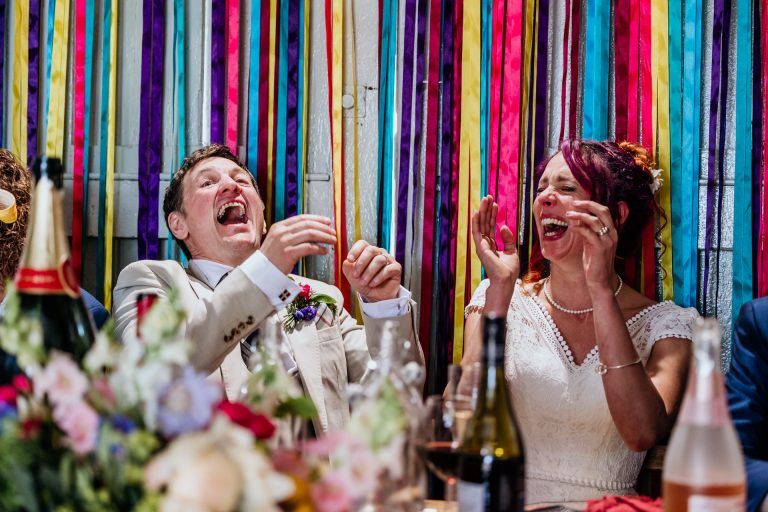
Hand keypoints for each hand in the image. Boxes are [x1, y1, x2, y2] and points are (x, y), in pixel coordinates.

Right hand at [260, 215, 336, 273]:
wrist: (259, 273)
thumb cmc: (271, 259)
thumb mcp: (278, 241)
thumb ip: (290, 234)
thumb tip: (310, 231)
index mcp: (279, 227)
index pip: (301, 218)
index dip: (317, 219)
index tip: (328, 222)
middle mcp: (281, 232)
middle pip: (308, 225)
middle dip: (324, 228)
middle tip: (334, 232)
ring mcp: (284, 242)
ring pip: (310, 234)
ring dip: (324, 236)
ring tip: (332, 240)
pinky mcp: (288, 253)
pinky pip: (308, 248)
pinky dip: (319, 248)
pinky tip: (324, 251)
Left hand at [343, 240, 400, 301]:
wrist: (375, 297)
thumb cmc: (365, 283)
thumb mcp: (352, 276)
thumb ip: (347, 267)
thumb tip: (347, 262)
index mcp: (368, 252)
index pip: (362, 244)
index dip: (355, 250)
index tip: (350, 260)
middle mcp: (379, 253)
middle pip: (371, 250)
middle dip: (361, 263)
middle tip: (356, 275)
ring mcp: (388, 259)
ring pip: (379, 260)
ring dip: (369, 273)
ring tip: (364, 282)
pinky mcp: (396, 268)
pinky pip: (388, 269)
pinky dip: (379, 278)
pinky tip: (373, 284)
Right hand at [471, 196, 518, 314]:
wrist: (505, 281)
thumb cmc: (508, 271)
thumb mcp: (512, 251)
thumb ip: (508, 239)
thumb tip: (503, 226)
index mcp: (491, 245)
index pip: (490, 226)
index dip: (492, 214)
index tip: (495, 203)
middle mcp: (484, 244)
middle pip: (485, 223)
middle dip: (486, 209)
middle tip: (488, 196)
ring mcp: (481, 246)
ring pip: (480, 224)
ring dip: (482, 211)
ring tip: (485, 199)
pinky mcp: (480, 247)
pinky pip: (477, 231)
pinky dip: (476, 221)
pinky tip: (476, 211)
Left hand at [564, 200, 617, 292]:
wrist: (599, 280)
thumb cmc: (594, 261)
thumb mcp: (592, 242)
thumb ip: (588, 230)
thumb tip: (578, 219)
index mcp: (612, 231)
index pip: (606, 211)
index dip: (592, 204)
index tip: (578, 202)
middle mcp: (612, 234)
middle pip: (603, 211)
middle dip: (587, 204)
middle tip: (574, 204)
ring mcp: (608, 241)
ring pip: (595, 220)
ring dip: (579, 215)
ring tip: (569, 215)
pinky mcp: (600, 248)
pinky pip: (589, 233)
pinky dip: (579, 228)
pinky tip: (572, 227)